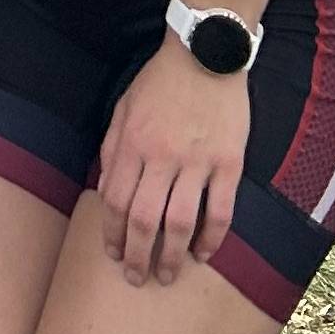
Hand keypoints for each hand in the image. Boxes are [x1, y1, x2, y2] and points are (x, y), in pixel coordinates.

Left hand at [96, 34, 250, 285]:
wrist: (205, 55)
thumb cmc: (159, 83)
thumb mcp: (123, 110)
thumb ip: (113, 151)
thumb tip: (104, 189)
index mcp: (131, 144)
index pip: (114, 200)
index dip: (111, 232)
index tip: (112, 254)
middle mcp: (162, 157)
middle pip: (144, 219)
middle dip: (137, 255)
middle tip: (137, 278)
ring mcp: (198, 162)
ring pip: (180, 221)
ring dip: (172, 255)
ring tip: (168, 276)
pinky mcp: (230, 163)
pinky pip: (221, 211)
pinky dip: (212, 238)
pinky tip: (203, 254)